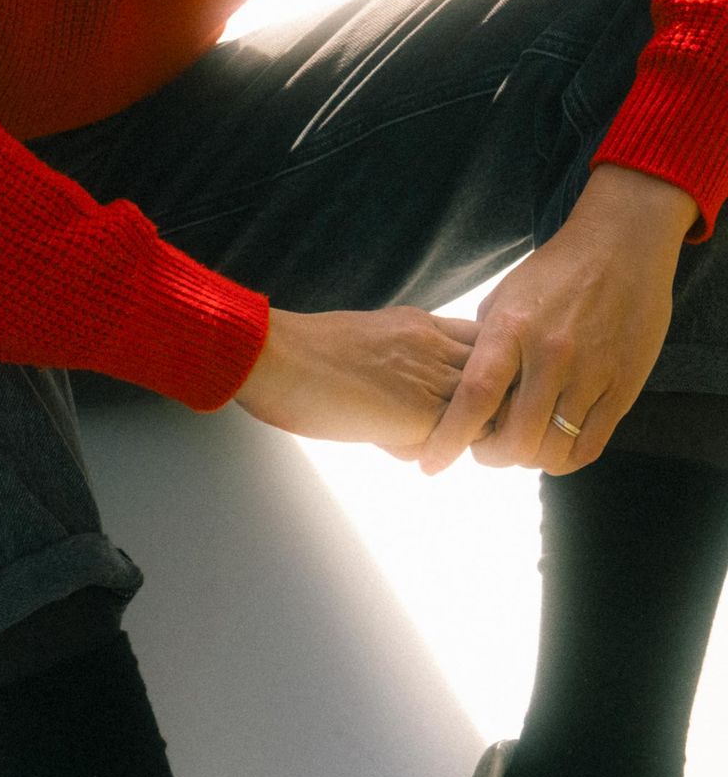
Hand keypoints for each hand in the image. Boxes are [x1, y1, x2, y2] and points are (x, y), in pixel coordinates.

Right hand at [234, 304, 479, 458]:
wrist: (276, 357)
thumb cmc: (304, 352)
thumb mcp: (367, 338)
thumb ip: (400, 361)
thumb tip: (409, 400)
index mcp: (419, 323)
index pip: (484, 344)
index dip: (487, 373)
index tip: (473, 396)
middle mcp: (434, 345)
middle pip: (501, 375)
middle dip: (493, 406)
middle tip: (468, 431)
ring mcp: (431, 377)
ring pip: (487, 411)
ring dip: (470, 433)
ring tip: (431, 444)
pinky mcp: (420, 414)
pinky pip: (458, 440)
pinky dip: (440, 452)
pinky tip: (399, 448)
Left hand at [414, 168, 694, 477]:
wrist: (621, 248)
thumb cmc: (554, 272)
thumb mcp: (505, 297)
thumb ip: (486, 344)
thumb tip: (465, 389)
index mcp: (512, 329)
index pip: (475, 396)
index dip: (450, 438)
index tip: (431, 464)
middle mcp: (551, 355)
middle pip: (515, 438)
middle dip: (491, 456)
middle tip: (483, 450)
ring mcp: (590, 374)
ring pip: (553, 451)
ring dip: (529, 459)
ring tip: (519, 445)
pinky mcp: (622, 388)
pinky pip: (590, 447)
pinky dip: (565, 459)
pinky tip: (552, 445)